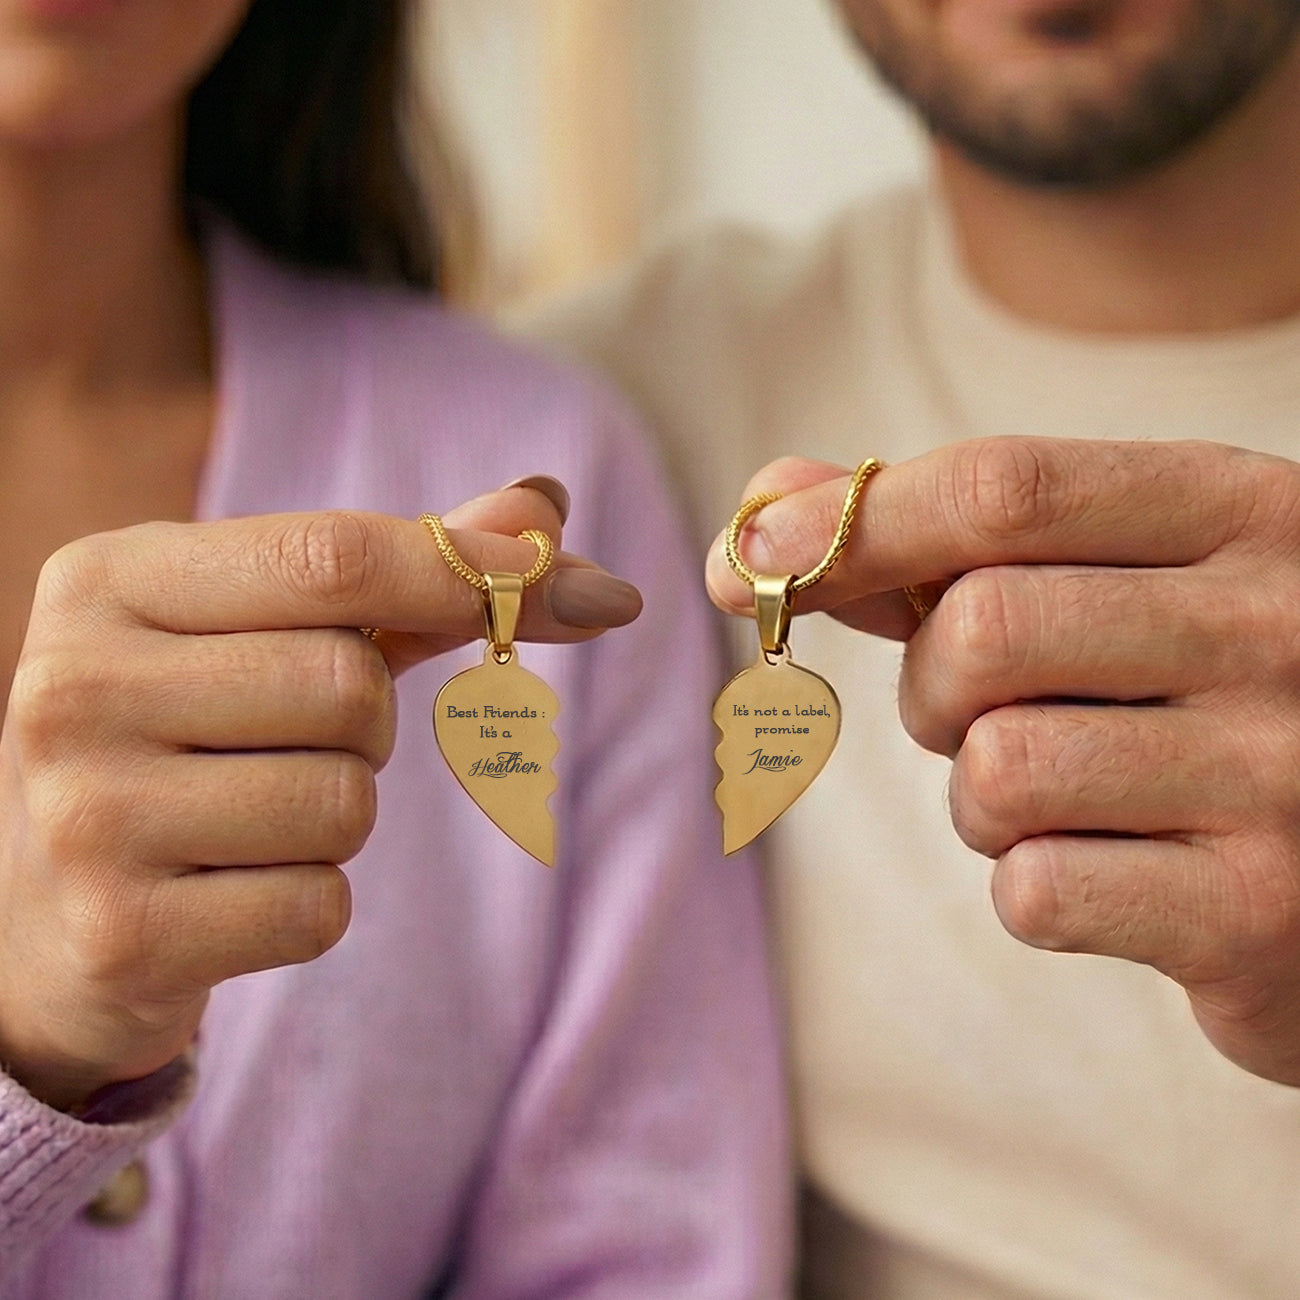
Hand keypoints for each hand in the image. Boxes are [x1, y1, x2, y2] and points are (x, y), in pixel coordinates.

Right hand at [0, 484, 640, 1110]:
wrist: (52, 912)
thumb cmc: (194, 736)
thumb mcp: (272, 629)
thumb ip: (408, 569)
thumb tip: (545, 505)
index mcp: (108, 578)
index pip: (331, 557)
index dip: (466, 572)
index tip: (576, 586)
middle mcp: (71, 683)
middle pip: (351, 685)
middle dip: (366, 722)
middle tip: (285, 741)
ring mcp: (83, 815)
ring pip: (347, 802)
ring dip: (339, 816)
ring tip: (247, 817)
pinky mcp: (119, 933)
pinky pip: (322, 906)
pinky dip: (311, 903)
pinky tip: (229, 892)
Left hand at [708, 438, 1299, 1084]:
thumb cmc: (1198, 697)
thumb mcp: (1112, 581)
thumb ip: (940, 538)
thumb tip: (764, 499)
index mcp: (1242, 510)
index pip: (1004, 487)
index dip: (848, 522)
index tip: (741, 558)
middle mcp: (1282, 626)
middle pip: (979, 630)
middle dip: (932, 687)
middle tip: (987, 713)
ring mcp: (1283, 774)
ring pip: (994, 768)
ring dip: (981, 796)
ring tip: (1071, 794)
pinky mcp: (1257, 913)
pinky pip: (1034, 889)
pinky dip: (1033, 884)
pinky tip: (1118, 871)